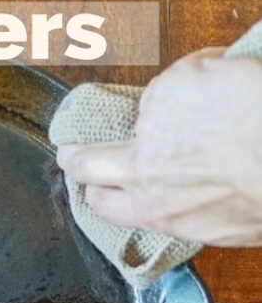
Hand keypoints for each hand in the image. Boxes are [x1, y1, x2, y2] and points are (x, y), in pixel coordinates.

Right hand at [56, 49, 261, 246]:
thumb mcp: (229, 227)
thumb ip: (194, 212)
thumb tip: (197, 202)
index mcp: (157, 210)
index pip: (103, 204)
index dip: (96, 191)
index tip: (95, 185)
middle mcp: (144, 168)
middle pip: (86, 161)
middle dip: (77, 155)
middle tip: (74, 150)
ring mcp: (153, 123)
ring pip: (144, 110)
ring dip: (168, 107)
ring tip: (207, 104)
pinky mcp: (173, 84)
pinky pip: (184, 74)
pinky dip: (203, 75)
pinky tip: (228, 83)